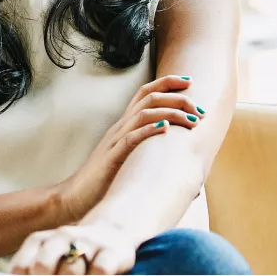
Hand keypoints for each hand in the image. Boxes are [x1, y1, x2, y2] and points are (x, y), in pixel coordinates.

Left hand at [9, 221, 138, 274]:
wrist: (112, 232)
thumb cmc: (73, 253)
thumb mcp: (51, 257)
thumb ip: (35, 270)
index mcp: (40, 241)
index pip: (21, 268)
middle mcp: (61, 238)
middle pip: (43, 266)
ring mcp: (87, 243)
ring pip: (71, 269)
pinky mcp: (111, 252)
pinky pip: (100, 270)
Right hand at [55, 75, 204, 220]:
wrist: (76, 196)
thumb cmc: (105, 180)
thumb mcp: (129, 159)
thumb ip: (148, 151)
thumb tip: (181, 158)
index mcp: (124, 124)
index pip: (145, 93)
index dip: (167, 83)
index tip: (190, 81)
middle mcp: (120, 126)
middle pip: (148, 98)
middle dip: (177, 97)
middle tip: (199, 109)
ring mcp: (115, 140)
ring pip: (144, 114)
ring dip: (171, 113)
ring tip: (192, 120)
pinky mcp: (112, 156)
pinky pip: (131, 137)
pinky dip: (149, 130)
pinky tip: (165, 128)